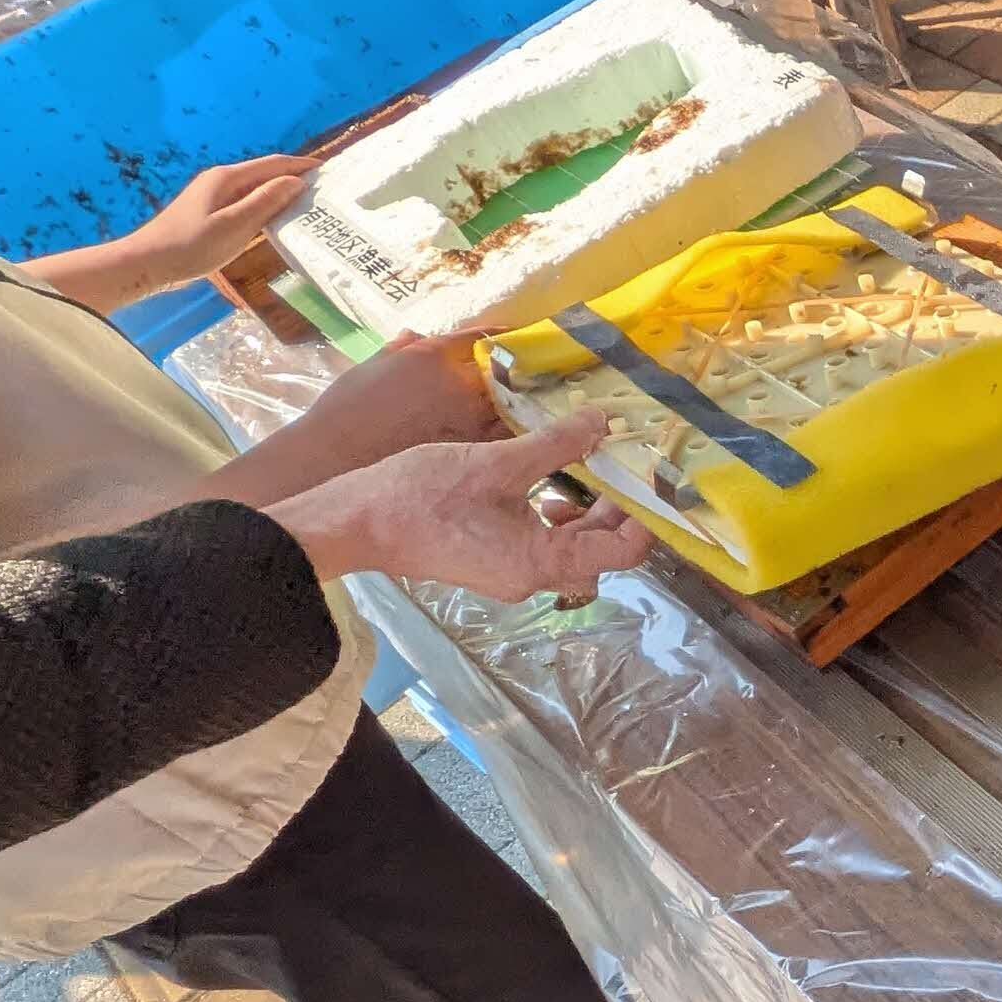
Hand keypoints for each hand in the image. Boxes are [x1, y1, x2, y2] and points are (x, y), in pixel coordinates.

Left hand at [126, 152, 311, 283]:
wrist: (147, 263)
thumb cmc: (191, 246)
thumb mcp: (234, 225)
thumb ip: (266, 201)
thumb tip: (297, 181)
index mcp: (228, 178)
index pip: (273, 164)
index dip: (302, 165)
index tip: (329, 171)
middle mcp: (221, 180)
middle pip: (265, 174)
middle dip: (294, 178)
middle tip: (324, 191)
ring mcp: (213, 196)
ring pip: (255, 189)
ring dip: (280, 194)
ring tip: (308, 206)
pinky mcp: (209, 212)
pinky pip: (245, 203)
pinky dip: (265, 207)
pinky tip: (275, 221)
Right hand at [262, 416, 649, 600]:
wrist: (353, 522)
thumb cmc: (420, 495)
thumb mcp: (495, 463)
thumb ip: (555, 446)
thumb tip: (603, 423)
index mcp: (540, 561)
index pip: (621, 553)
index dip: (644, 515)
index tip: (648, 472)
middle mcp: (531, 577)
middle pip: (600, 550)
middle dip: (615, 504)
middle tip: (616, 456)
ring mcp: (509, 572)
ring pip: (570, 544)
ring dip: (584, 506)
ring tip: (580, 462)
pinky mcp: (490, 560)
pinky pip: (540, 541)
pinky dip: (552, 511)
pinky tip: (540, 477)